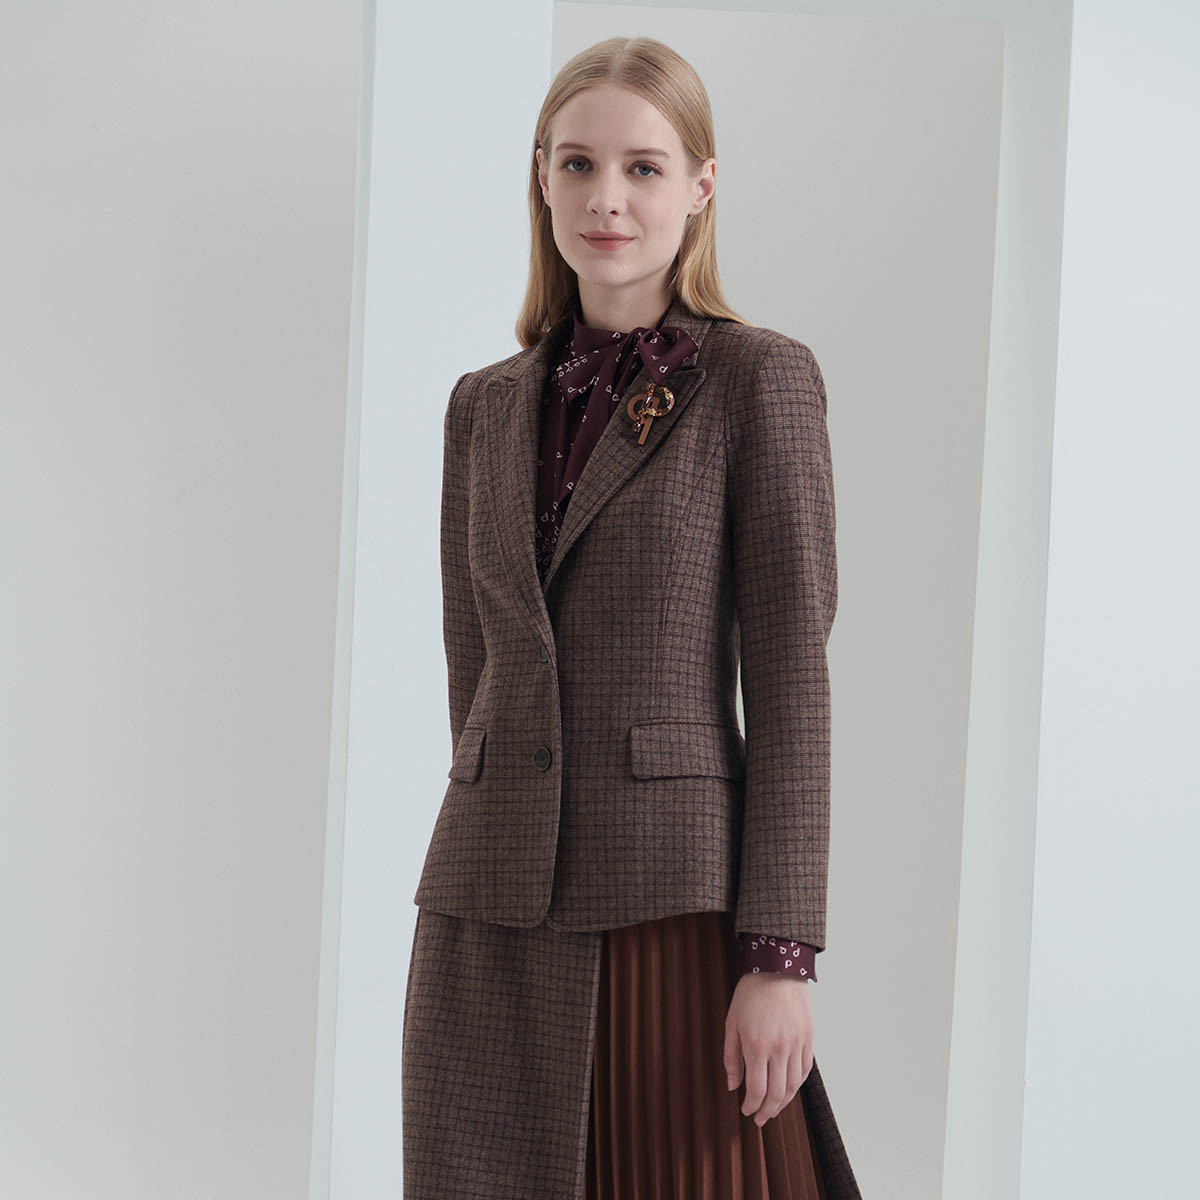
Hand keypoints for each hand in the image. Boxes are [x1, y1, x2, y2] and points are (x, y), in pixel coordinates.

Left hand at [723, 972, 812, 1126]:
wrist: (778, 968)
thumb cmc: (751, 993)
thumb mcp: (732, 1023)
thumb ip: (731, 1057)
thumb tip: (733, 1085)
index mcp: (756, 1045)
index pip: (757, 1090)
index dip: (751, 1106)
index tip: (746, 1111)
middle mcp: (779, 1049)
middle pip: (777, 1094)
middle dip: (767, 1111)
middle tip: (759, 1118)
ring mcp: (796, 1044)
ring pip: (793, 1086)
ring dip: (783, 1103)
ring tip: (773, 1109)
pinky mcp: (808, 1039)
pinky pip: (805, 1071)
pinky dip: (797, 1085)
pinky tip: (788, 1090)